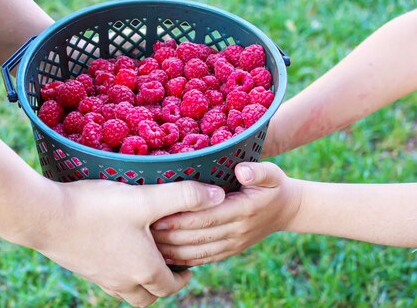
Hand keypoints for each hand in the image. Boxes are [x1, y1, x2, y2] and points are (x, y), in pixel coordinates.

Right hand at [33, 180, 224, 306]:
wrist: (43, 216)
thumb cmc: (97, 209)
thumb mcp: (144, 199)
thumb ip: (183, 196)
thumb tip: (219, 196)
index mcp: (144, 270)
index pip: (172, 285)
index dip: (184, 275)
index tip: (188, 261)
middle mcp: (122, 280)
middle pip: (149, 295)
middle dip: (163, 281)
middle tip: (168, 260)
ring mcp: (99, 276)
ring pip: (127, 290)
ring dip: (139, 277)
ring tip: (142, 252)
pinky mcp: (80, 267)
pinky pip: (107, 278)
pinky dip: (118, 268)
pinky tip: (113, 242)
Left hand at [151, 162, 301, 266]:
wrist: (287, 210)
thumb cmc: (273, 185)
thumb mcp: (272, 172)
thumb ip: (258, 171)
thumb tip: (241, 171)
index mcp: (243, 210)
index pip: (205, 216)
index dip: (180, 217)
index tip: (156, 214)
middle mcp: (236, 231)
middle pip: (196, 236)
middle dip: (168, 234)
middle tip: (142, 228)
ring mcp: (232, 244)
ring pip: (196, 251)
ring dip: (171, 249)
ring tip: (146, 242)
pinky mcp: (229, 250)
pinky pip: (203, 258)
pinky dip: (182, 259)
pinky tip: (163, 256)